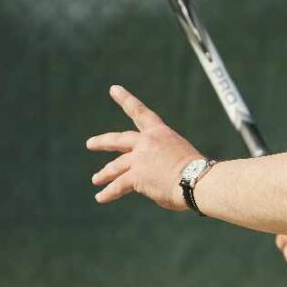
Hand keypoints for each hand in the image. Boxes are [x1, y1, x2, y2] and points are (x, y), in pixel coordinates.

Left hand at [86, 85, 199, 210]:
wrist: (196, 180)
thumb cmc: (197, 172)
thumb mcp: (180, 156)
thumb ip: (162, 162)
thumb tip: (152, 179)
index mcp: (161, 133)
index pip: (141, 112)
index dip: (126, 99)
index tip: (114, 89)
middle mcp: (146, 142)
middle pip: (118, 140)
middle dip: (103, 142)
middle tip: (90, 143)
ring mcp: (139, 159)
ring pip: (115, 166)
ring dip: (104, 173)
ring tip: (96, 179)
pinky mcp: (136, 177)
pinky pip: (118, 186)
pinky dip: (109, 192)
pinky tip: (100, 197)